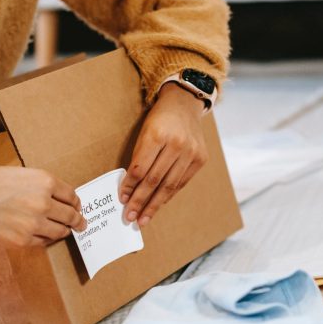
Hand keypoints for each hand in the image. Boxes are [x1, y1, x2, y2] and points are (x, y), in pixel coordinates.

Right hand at [0, 166, 86, 246]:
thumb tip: (65, 201)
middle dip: (78, 220)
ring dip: (65, 231)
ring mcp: (33, 223)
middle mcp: (42, 202)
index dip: (77, 203)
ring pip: (61, 231)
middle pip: (71, 215)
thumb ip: (46, 186)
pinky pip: (44, 242)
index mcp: (45, 182)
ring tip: (66, 230)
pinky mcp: (22, 240)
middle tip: (81, 223)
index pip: (73, 197)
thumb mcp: (26, 174)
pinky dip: (47, 238)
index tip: (78, 207)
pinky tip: (45, 234)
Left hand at [119, 82, 207, 226]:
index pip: (140, 168)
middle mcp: (177, 144)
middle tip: (131, 217)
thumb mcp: (144, 132)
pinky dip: (168, 195)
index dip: (130, 187)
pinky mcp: (200, 159)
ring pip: (169, 186)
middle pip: (155, 180)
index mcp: (157, 134)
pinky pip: (181, 183)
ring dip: (155, 205)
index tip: (122, 200)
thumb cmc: (159, 119)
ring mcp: (191, 152)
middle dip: (141, 202)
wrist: (185, 104)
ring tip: (144, 218)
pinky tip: (159, 204)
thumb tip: (130, 189)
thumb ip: (138, 158)